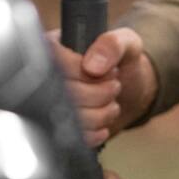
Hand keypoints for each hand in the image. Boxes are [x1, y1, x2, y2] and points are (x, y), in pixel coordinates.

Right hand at [48, 27, 157, 146]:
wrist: (131, 90)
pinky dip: (96, 132)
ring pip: (70, 118)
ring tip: (111, 102)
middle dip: (98, 93)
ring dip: (100, 113)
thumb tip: (91, 66)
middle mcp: (47, 76)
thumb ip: (112, 45)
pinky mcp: (62, 127)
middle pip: (63, 94)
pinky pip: (75, 136)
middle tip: (114, 85)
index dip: (85, 73)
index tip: (107, 71)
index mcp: (55, 48)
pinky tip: (104, 122)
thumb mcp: (126, 43)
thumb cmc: (124, 61)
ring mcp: (52, 104)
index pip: (56, 65)